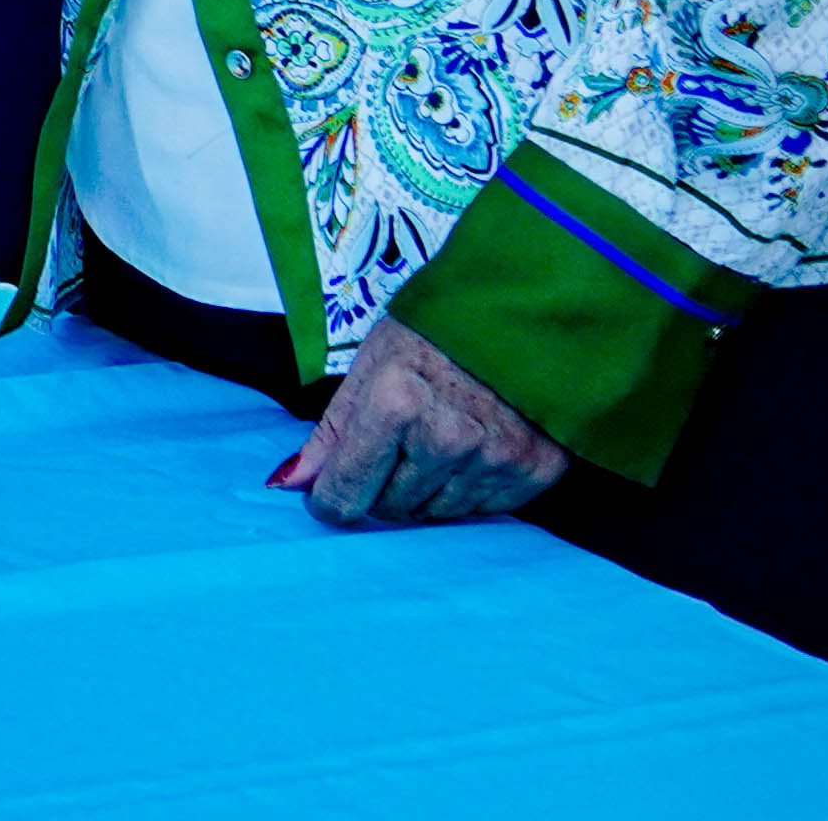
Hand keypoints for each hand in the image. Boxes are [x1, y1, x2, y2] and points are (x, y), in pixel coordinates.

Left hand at [275, 316, 568, 527]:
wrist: (520, 313)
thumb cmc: (436, 333)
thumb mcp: (372, 364)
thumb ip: (333, 430)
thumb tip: (293, 482)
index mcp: (396, 402)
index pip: (348, 490)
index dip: (330, 499)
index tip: (328, 497)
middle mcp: (448, 436)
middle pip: (392, 507)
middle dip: (383, 485)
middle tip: (398, 443)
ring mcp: (495, 457)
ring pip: (437, 514)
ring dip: (427, 490)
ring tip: (437, 440)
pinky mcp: (533, 470)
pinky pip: (482, 510)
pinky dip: (469, 488)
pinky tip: (473, 449)